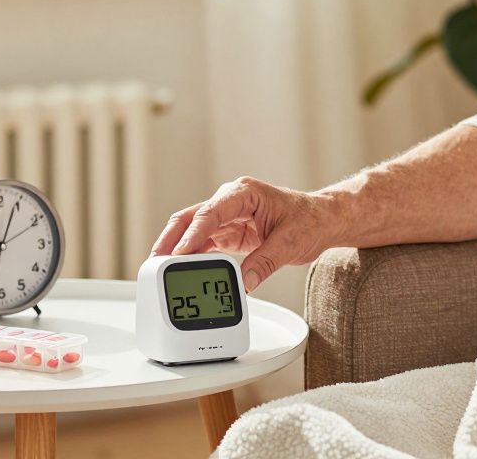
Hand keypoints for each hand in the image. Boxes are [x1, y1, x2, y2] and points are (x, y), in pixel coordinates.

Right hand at [151, 177, 340, 291]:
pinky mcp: (228, 232)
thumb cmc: (309, 221)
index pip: (211, 212)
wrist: (322, 221)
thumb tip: (245, 282)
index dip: (192, 234)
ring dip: (176, 250)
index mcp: (244, 193)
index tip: (179, 254)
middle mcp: (231, 201)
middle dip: (171, 240)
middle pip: (191, 218)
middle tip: (155, 264)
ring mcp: (227, 216)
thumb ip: (266, 262)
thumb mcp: (291, 242)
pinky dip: (190, 256)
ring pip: (192, 231)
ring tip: (160, 272)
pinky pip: (203, 243)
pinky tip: (180, 271)